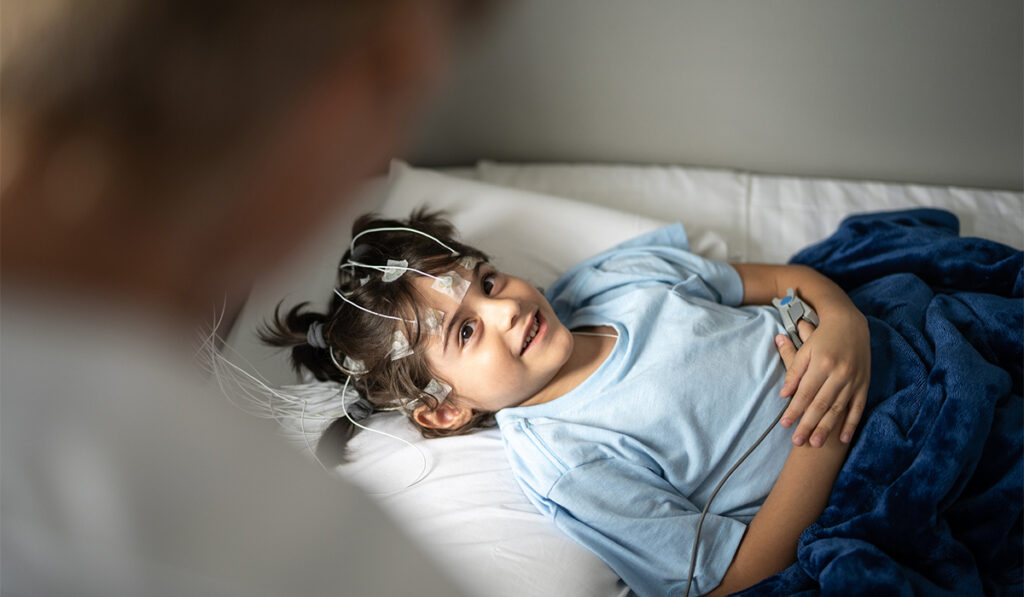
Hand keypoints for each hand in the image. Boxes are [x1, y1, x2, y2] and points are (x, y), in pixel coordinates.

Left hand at [774, 312, 869, 446]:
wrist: (850, 323)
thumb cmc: (823, 337)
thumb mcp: (806, 350)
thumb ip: (794, 371)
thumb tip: (784, 394)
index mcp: (823, 364)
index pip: (805, 393)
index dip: (794, 410)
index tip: (784, 424)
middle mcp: (840, 373)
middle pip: (820, 405)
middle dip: (808, 425)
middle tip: (797, 442)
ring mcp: (854, 380)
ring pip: (838, 409)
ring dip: (827, 428)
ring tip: (816, 444)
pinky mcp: (864, 383)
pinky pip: (858, 407)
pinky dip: (851, 424)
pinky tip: (842, 438)